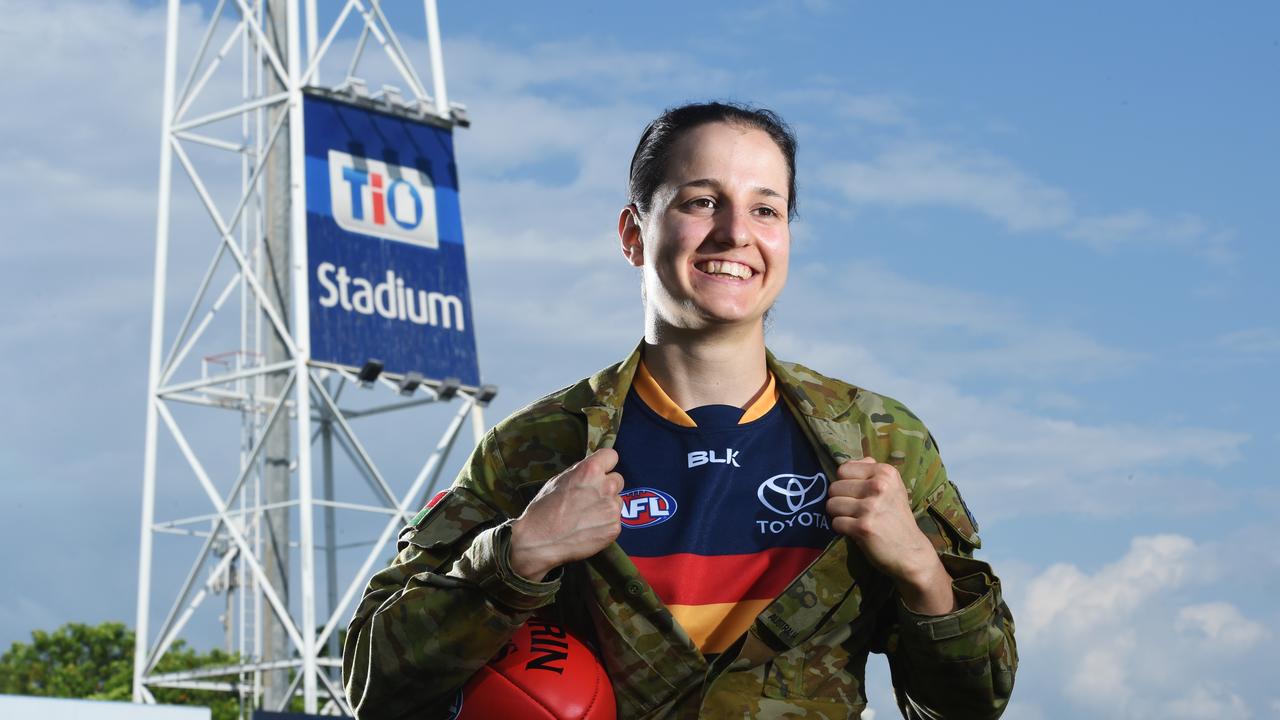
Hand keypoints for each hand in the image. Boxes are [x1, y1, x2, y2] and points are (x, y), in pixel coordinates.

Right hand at [509, 448, 624, 581]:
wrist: (539, 540)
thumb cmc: (544, 509)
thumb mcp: (559, 480)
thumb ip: (581, 472)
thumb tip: (593, 468)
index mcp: (591, 470)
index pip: (612, 456)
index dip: (604, 464)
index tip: (599, 472)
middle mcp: (606, 486)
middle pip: (618, 480)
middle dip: (607, 487)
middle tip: (590, 498)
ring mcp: (612, 508)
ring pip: (617, 501)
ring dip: (607, 506)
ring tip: (586, 516)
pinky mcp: (614, 528)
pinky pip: (614, 521)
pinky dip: (605, 525)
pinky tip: (588, 529)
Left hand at [826, 457, 955, 614]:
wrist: (911, 552)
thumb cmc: (896, 518)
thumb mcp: (892, 488)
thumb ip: (871, 472)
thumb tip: (850, 461)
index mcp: (885, 472)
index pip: (843, 469)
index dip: (845, 483)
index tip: (856, 495)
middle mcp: (879, 486)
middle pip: (834, 487)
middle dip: (839, 500)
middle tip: (854, 511)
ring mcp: (871, 506)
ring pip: (831, 504)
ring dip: (838, 515)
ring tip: (854, 520)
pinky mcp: (863, 527)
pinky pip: (835, 523)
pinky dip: (841, 529)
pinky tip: (855, 532)